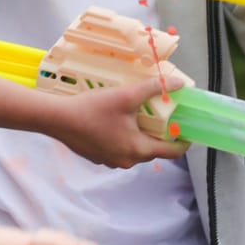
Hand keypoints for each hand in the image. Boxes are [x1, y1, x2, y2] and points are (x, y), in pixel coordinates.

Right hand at [45, 79, 189, 168]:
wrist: (57, 119)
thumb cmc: (92, 109)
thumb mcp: (125, 95)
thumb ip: (153, 88)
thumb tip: (178, 83)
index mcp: (138, 149)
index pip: (172, 152)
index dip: (184, 142)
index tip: (188, 130)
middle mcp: (126, 161)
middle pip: (152, 150)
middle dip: (159, 135)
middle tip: (161, 117)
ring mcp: (110, 161)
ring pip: (133, 150)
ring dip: (139, 136)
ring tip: (136, 117)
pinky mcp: (97, 157)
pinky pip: (117, 149)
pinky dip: (122, 138)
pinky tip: (114, 123)